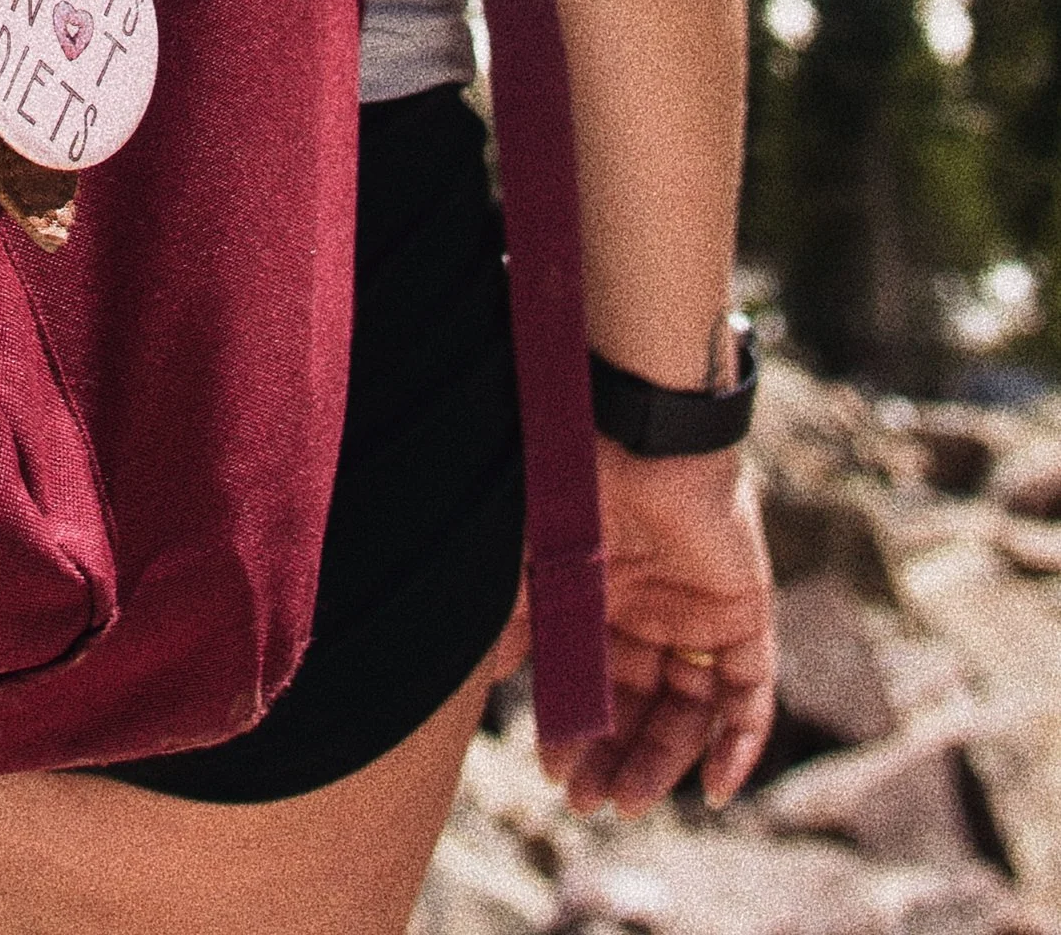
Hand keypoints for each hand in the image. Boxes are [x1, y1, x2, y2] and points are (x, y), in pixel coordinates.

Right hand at [545, 441, 773, 816]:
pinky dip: (739, 744)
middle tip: (587, 803)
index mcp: (601, 595)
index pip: (593, 681)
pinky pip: (751, 694)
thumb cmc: (572, 485)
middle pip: (639, 706)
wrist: (633, 433)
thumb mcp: (527, 564)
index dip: (573, 729)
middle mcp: (652, 610)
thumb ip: (513, 623)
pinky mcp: (744, 614)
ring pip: (690, 712)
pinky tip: (714, 791)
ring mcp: (700, 614)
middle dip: (612, 757)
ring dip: (664, 763)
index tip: (549, 769)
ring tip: (629, 803)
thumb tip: (485, 680)